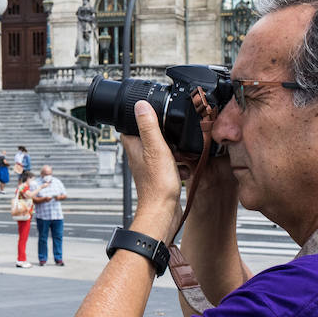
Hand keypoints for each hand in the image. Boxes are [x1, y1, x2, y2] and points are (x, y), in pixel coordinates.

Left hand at [120, 101, 182, 239]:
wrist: (164, 211)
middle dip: (165, 134)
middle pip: (152, 134)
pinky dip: (179, 163)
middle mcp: (139, 155)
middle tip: (174, 136)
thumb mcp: (156, 148)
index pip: (133, 123)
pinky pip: (171, 163)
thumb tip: (140, 105)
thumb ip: (148, 126)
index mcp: (134, 145)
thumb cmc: (157, 185)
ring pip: (163, 149)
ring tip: (180, 153)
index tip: (158, 113)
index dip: (146, 116)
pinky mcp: (159, 175)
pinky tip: (184, 168)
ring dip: (174, 149)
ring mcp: (149, 165)